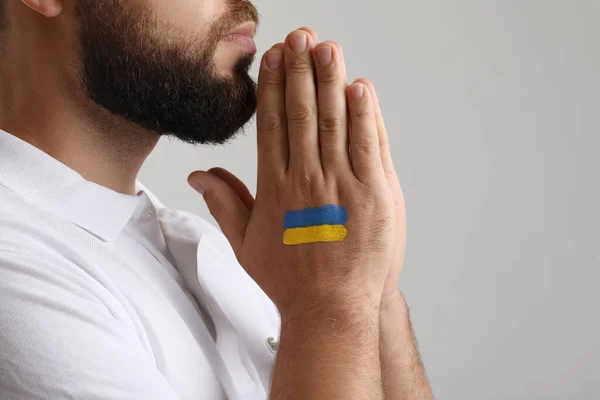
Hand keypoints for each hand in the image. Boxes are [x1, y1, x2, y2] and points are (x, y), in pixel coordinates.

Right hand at [189, 28, 398, 318]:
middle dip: (300, 70)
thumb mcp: (245, 243)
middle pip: (302, 114)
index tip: (274, 57)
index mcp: (275, 188)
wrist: (331, 309)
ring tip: (327, 47)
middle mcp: (307, 181)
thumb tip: (199, 174)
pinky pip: (368, 146)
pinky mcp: (375, 195)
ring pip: (335, 122)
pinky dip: (364, 115)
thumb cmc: (289, 279)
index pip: (273, 124)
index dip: (273, 86)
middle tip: (299, 36)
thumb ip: (224, 202)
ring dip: (331, 81)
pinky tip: (360, 87)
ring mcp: (343, 187)